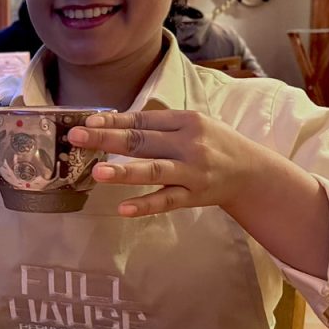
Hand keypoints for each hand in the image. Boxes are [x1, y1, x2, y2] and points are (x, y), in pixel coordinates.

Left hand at [67, 110, 263, 216]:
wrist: (252, 173)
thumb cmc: (214, 144)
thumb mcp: (192, 125)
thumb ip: (159, 125)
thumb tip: (115, 122)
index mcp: (184, 122)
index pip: (142, 120)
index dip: (114, 121)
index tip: (87, 121)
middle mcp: (188, 144)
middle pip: (142, 141)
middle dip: (107, 138)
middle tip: (76, 137)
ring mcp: (191, 172)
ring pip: (154, 171)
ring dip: (125, 172)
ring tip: (98, 172)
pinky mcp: (194, 196)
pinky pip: (167, 201)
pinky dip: (145, 205)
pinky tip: (123, 208)